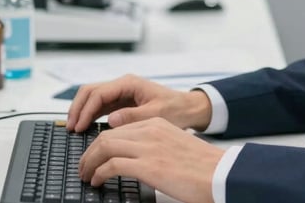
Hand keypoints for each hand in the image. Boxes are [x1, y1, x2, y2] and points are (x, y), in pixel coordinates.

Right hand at [66, 74, 211, 132]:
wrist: (187, 108)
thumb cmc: (175, 109)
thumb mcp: (156, 114)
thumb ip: (133, 116)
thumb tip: (111, 120)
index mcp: (129, 83)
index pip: (99, 93)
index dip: (86, 110)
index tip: (79, 126)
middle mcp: (122, 85)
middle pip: (90, 91)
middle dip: (78, 108)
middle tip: (71, 128)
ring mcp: (120, 93)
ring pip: (92, 97)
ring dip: (81, 111)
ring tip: (73, 129)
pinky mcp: (121, 102)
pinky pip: (99, 106)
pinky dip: (90, 115)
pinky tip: (84, 127)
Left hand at [79, 117, 223, 202]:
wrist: (221, 174)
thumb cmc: (202, 167)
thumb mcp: (174, 147)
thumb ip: (154, 146)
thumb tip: (136, 160)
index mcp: (157, 124)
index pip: (119, 128)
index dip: (101, 143)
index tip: (94, 155)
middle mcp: (150, 131)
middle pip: (107, 136)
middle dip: (89, 152)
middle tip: (83, 167)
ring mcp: (148, 147)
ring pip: (104, 147)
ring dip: (89, 162)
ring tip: (86, 175)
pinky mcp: (148, 165)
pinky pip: (112, 165)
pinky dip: (99, 172)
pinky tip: (97, 181)